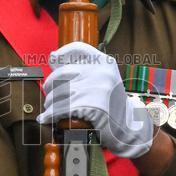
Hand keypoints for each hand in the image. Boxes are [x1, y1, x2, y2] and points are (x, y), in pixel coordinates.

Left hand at [37, 42, 153, 159]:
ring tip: (51, 110)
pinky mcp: (89, 106)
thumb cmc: (112, 104)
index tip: (53, 61)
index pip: (79, 48)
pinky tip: (46, 118)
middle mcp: (100, 72)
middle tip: (50, 96)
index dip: (62, 53)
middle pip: (62, 73)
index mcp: (105, 63)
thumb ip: (85, 70)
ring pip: (58, 92)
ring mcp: (95, 88)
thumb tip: (53, 59)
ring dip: (50, 104)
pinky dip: (50, 115)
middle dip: (50, 86)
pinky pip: (60, 108)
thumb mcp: (105, 80)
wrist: (129, 127)